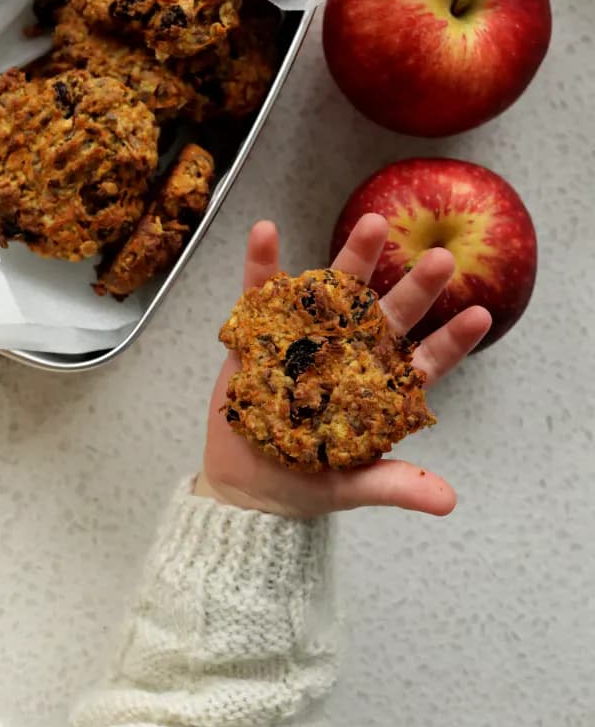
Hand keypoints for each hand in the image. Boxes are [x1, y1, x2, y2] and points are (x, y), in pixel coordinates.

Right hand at [195, 214, 490, 518]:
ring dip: (354, 255)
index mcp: (380, 385)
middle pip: (389, 313)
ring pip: (336, 290)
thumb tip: (450, 503)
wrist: (247, 482)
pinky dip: (262, 261)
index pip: (425, 359)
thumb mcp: (353, 485)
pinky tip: (265, 231)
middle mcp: (352, 351)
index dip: (452, 339)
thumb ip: (397, 484)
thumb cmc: (307, 483)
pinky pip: (262, 290)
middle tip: (442, 259)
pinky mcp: (264, 330)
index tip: (480, 315)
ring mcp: (310, 335)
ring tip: (373, 223)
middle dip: (416, 286)